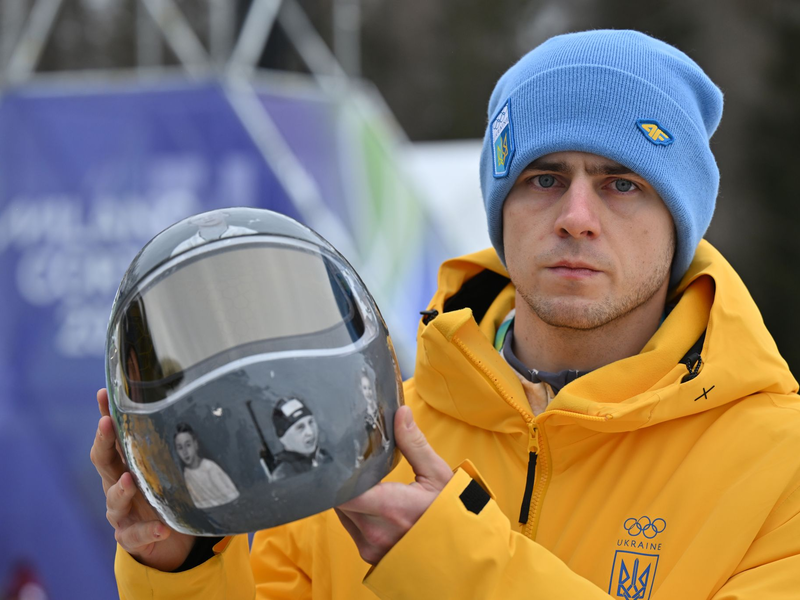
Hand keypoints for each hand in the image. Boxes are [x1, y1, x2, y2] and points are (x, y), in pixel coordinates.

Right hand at [90, 389, 195, 570]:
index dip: (106, 415)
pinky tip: (162, 528)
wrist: (166, 538)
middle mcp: (117, 485)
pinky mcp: (131, 536)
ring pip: (114, 500)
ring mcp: (121, 512)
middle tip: (106, 424)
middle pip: (103, 461)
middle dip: (103, 441)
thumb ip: (174, 444)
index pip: (112, 437)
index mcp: (125, 464)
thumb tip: (197, 406)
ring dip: (120, 490)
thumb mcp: (168, 465)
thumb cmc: (165, 492)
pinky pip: (137, 534)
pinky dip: (149, 531)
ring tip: (128, 481)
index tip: (105, 393)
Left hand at [335, 406, 452, 563]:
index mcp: (390, 507)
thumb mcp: (438, 475)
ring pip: (342, 513)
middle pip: (337, 499)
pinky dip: (355, 513)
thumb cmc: (452, 514)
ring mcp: (371, 547)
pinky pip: (350, 528)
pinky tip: (371, 502)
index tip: (340, 457)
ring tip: (365, 482)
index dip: (335, 473)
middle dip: (343, 481)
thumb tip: (401, 413)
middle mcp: (375, 531)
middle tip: (353, 463)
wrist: (462, 556)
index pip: (340, 491)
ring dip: (348, 497)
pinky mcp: (369, 556)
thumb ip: (414, 444)